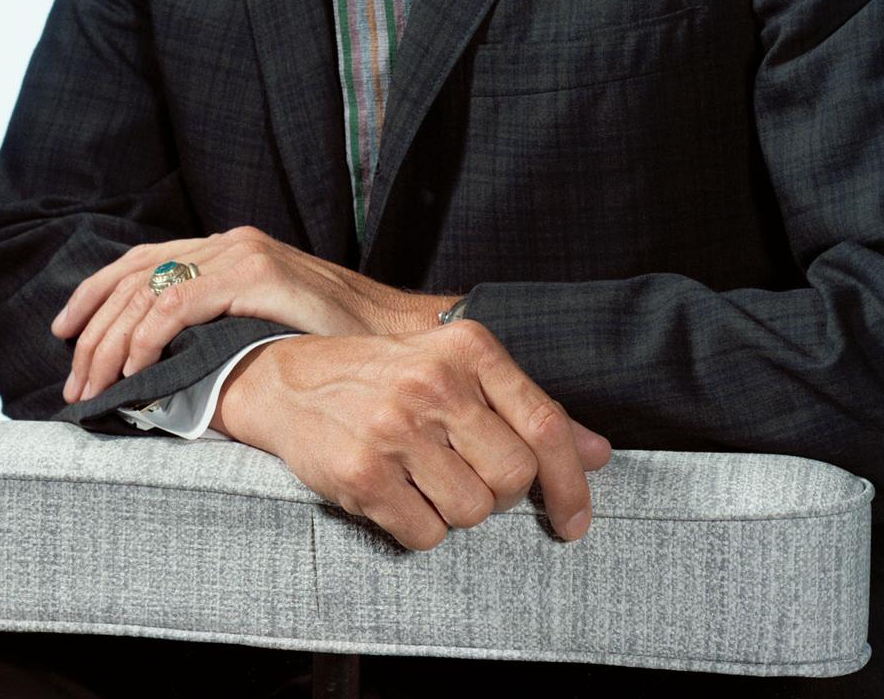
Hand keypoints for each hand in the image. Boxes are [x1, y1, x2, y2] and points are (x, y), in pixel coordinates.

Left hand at [50, 225, 450, 403]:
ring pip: (149, 290)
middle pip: (135, 276)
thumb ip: (220, 331)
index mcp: (227, 251)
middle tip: (74, 382)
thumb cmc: (333, 345)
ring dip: (110, 341)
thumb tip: (163, 370)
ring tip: (94, 386)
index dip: (94, 296)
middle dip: (92, 331)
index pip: (142, 263)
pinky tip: (133, 370)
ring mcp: (242, 255)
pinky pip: (181, 302)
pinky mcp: (256, 276)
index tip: (65, 335)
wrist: (395, 335)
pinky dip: (148, 337)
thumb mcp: (263, 330)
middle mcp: (230, 243)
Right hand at [212, 317, 612, 551]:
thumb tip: (598, 453)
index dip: (571, 483)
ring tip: (420, 477)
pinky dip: (416, 527)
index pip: (546, 425)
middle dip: (497, 493)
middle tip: (462, 474)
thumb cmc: (381, 377)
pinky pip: (426, 535)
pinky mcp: (364, 472)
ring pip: (473, 512)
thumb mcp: (453, 371)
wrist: (285, 379)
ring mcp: (398, 427)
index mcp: (467, 347)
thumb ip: (524, 409)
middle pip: (514, 478)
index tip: (574, 521)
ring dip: (452, 511)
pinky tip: (394, 493)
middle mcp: (435, 382)